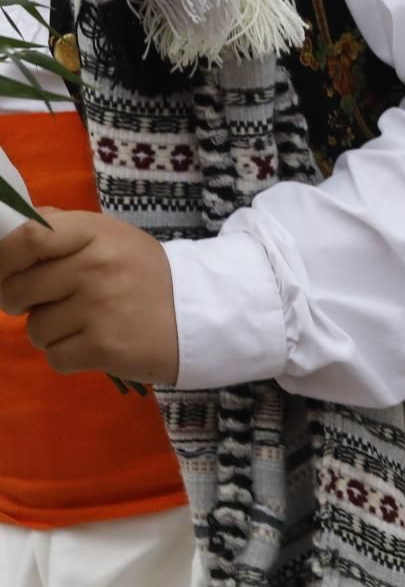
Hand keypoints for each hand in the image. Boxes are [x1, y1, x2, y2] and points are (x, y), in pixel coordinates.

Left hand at [0, 208, 178, 384]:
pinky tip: (97, 344)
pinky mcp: (105, 347)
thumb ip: (63, 231)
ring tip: (86, 324)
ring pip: (35, 330)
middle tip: (45, 303)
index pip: (27, 237)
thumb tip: (10, 228)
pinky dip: (70, 356)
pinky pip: (55, 357)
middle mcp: (98, 267)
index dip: (3, 257)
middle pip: (17, 290)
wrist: (203, 313)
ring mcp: (101, 308)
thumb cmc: (146, 275)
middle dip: (20, 303)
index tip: (4, 273)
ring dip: (52, 332)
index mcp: (97, 233)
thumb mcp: (112, 238)